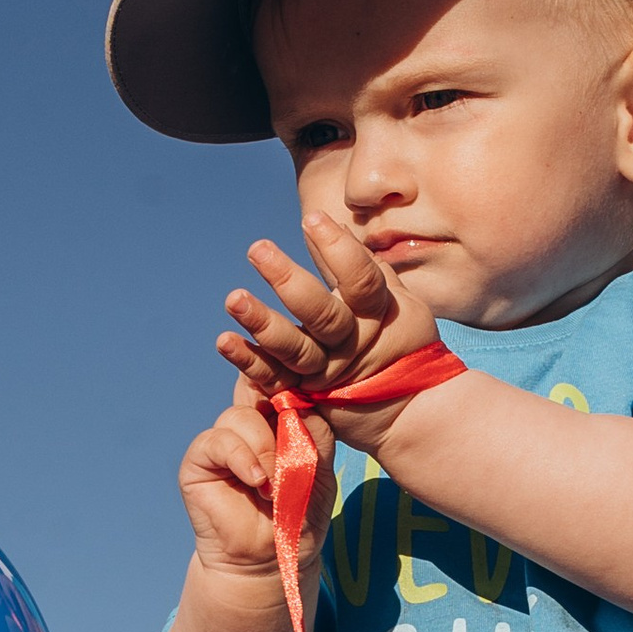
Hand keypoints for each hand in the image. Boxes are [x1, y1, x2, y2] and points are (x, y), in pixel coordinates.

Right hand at [179, 382, 332, 589]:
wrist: (272, 559)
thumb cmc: (299, 517)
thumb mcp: (321, 473)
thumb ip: (317, 438)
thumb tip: (304, 405)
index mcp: (276, 422)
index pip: (276, 384)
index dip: (285, 378)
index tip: (304, 381)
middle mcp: (247, 426)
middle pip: (256, 390)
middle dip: (278, 414)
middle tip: (294, 451)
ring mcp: (222, 441)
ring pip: (240, 415)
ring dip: (264, 448)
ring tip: (275, 485)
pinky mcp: (199, 460)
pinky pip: (217, 440)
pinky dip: (241, 458)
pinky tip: (257, 482)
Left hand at [217, 212, 442, 447]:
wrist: (408, 414)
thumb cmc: (402, 342)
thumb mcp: (395, 302)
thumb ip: (362, 267)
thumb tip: (332, 224)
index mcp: (381, 316)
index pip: (361, 282)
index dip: (338, 250)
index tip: (310, 217)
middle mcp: (355, 346)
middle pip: (324, 316)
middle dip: (290, 282)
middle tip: (257, 249)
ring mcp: (329, 374)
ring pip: (296, 350)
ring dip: (262, 323)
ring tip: (233, 298)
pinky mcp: (305, 396)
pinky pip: (275, 378)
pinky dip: (249, 361)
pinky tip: (225, 341)